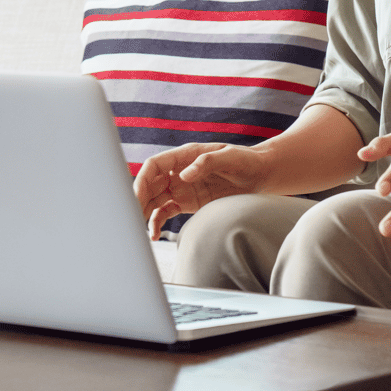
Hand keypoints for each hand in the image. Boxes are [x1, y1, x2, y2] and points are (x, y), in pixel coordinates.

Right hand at [133, 143, 271, 239]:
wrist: (260, 175)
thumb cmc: (245, 160)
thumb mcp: (229, 157)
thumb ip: (206, 162)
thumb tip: (183, 175)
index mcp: (184, 156)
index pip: (154, 165)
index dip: (142, 179)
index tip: (136, 195)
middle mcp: (178, 172)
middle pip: (149, 184)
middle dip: (137, 199)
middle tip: (130, 217)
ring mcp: (181, 188)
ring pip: (154, 199)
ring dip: (143, 213)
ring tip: (137, 230)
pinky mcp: (187, 202)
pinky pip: (165, 212)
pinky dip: (156, 222)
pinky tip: (153, 234)